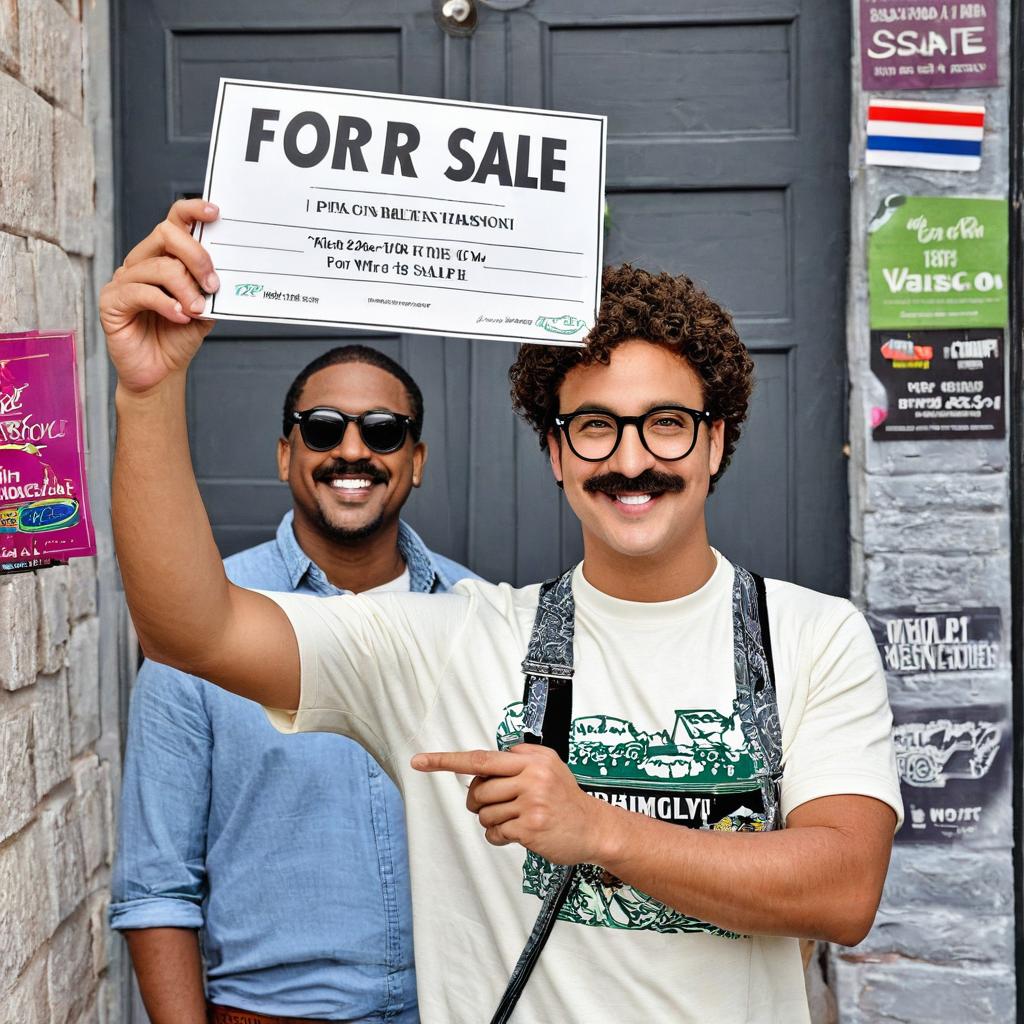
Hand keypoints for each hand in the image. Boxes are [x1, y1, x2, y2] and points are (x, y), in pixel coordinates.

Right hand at [100, 198, 220, 393]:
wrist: (160, 371)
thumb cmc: (178, 337)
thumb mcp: (204, 309)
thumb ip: (209, 288)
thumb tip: (224, 270)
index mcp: (162, 257)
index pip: (173, 222)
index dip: (192, 211)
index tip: (215, 213)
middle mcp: (141, 262)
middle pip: (166, 234)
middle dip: (197, 257)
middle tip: (213, 285)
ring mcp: (123, 280)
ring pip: (158, 266)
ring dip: (186, 289)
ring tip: (196, 310)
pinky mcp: (111, 301)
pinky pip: (141, 292)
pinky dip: (166, 304)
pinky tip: (180, 317)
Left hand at [411, 744, 610, 864]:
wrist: (594, 827)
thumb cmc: (566, 797)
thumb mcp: (548, 765)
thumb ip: (518, 758)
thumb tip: (484, 763)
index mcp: (530, 759)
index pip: (480, 758)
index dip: (446, 760)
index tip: (420, 761)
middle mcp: (531, 778)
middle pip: (478, 790)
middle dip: (480, 801)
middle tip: (500, 805)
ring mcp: (531, 804)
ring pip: (484, 814)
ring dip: (493, 820)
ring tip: (517, 819)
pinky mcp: (530, 829)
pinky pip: (495, 833)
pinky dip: (501, 836)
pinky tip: (519, 833)